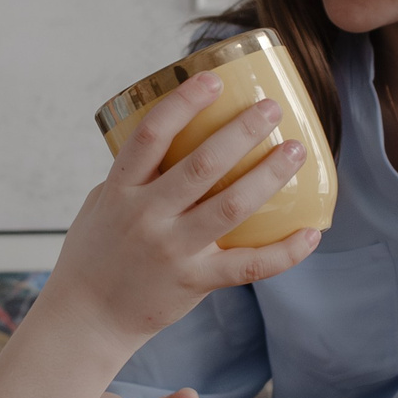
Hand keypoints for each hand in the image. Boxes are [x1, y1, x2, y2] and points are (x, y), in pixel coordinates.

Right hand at [37, 74, 320, 352]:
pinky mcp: (195, 282)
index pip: (151, 135)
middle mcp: (147, 216)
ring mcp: (173, 250)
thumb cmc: (94, 254)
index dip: (183, 103)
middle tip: (270, 109)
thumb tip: (171, 137)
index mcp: (121, 190)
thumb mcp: (101, 203)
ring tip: (294, 151)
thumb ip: (133, 174)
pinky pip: (249, 266)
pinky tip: (310, 233)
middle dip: (241, 131)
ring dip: (268, 176)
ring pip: (231, 207)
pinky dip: (285, 251)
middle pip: (202, 165)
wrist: (87, 317)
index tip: (212, 80)